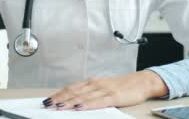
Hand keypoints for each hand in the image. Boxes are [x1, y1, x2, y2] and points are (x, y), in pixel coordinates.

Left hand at [42, 70, 167, 110]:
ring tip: (58, 106)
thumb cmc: (122, 86)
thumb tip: (74, 100)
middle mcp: (95, 84)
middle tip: (47, 104)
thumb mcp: (103, 88)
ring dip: (69, 102)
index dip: (58, 94)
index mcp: (92, 82)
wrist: (141, 82)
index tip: (48, 100)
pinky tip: (79, 107)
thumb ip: (89, 93)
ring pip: (83, 96)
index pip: (71, 88)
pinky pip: (98, 101)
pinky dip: (87, 104)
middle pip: (74, 92)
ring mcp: (104, 90)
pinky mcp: (113, 96)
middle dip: (59, 99)